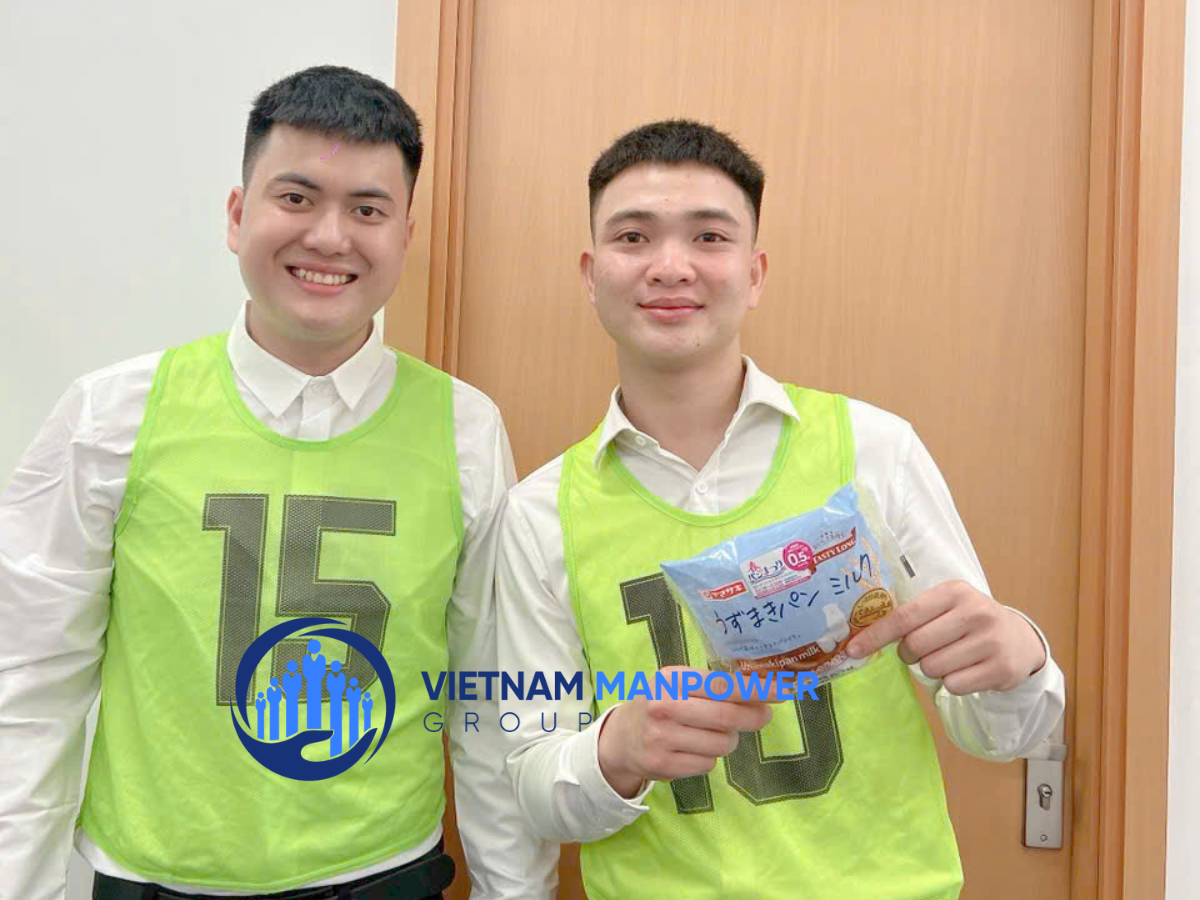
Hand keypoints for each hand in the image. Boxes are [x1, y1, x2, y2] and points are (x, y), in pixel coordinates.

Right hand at [597, 666, 776, 797]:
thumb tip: (762, 694)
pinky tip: (693, 749)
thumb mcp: (677, 685)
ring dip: (728, 740)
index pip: (722, 684)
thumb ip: (712, 686)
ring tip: (713, 733)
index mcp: (671, 679)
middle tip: (764, 716)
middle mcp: (664, 706)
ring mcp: (662, 738)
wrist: (621, 738)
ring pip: (722, 743)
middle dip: (753, 717)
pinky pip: (708, 763)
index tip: (781, 691)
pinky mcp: (663, 765)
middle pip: (727, 716)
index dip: (755, 689)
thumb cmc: (659, 705)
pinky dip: (709, 757)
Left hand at [845, 580, 1045, 694]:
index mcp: (954, 592)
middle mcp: (975, 612)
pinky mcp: (1000, 668)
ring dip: (932, 668)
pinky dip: (952, 683)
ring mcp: (990, 641)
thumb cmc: (969, 622)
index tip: (852, 650)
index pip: (904, 616)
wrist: (1019, 640)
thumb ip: (913, 615)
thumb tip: (862, 640)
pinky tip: (967, 670)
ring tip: (951, 657)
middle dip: (909, 654)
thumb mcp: (947, 606)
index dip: (875, 635)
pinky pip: (953, 685)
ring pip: (932, 667)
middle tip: (922, 651)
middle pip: (916, 645)